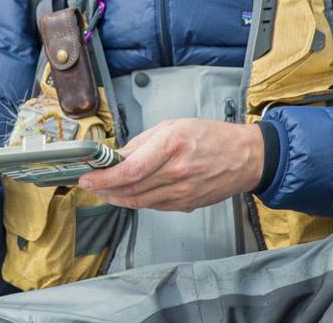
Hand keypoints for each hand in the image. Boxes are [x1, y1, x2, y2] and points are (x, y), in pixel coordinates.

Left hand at [78, 119, 263, 211]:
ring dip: (115, 197)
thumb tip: (116, 156)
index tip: (88, 177)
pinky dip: (135, 201)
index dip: (104, 177)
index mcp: (172, 146)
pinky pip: (153, 205)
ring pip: (138, 201)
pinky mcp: (186, 204)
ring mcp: (183, 192)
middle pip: (130, 189)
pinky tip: (126, 194)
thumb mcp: (173, 126)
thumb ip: (141, 143)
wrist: (245, 158)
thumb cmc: (212, 137)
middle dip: (103, 188)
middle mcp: (177, 172)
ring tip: (102, 190)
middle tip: (88, 185)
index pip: (129, 170)